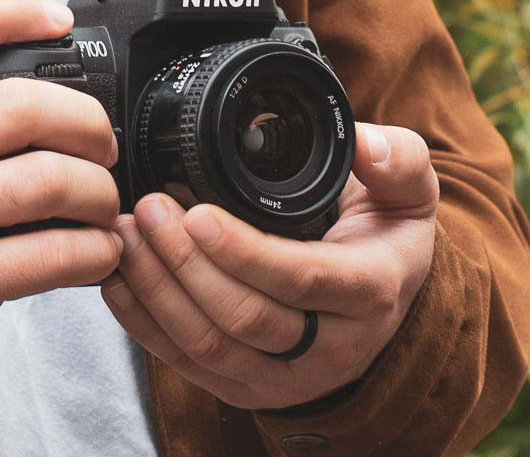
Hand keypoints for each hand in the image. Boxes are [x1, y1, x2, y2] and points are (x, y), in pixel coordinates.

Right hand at [0, 0, 122, 414]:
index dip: (7, 9)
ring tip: (104, 205)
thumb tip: (22, 91)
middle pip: (20, 105)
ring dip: (99, 191)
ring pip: (47, 179)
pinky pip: (53, 255)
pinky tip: (98, 251)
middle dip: (87, 120)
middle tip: (103, 144)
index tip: (58, 21)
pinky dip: (95, 251)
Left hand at [101, 123, 437, 408]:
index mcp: (368, 292)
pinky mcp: (248, 388)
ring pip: (208, 345)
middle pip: (244, 316)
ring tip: (127, 235)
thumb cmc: (386, 238)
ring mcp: (287, 376)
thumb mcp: (409, 193)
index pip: (299, 278)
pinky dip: (144, 323)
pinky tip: (120, 280)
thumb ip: (397, 160)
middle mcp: (332, 347)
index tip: (197, 213)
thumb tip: (365, 142)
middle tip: (149, 209)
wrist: (383, 299)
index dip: (242, 251)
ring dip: (156, 290)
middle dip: (184, 262)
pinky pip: (186, 364)